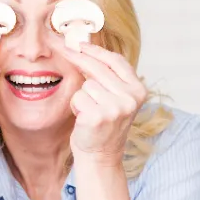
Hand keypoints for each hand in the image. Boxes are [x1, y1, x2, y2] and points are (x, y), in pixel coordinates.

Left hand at [60, 42, 146, 165]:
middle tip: (60, 46)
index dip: (95, 50)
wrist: (100, 156)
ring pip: (86, 84)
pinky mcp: (98, 116)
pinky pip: (78, 97)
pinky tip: (84, 119)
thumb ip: (108, 77)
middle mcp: (130, 98)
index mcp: (138, 90)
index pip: (116, 61)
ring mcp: (115, 107)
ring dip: (81, 96)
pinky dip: (76, 106)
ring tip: (89, 111)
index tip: (78, 42)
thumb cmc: (103, 125)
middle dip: (77, 56)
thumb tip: (86, 47)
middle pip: (97, 68)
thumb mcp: (115, 98)